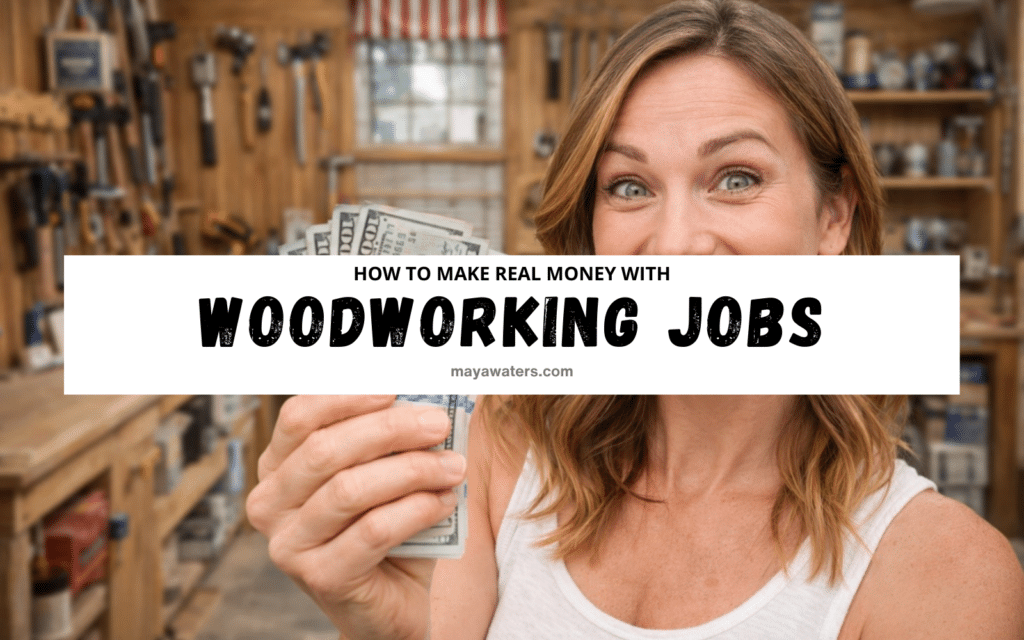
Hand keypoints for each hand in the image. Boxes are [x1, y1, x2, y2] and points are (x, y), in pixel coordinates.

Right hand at [246, 395, 465, 639]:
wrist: (392, 604)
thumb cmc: (389, 528)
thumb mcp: (388, 476)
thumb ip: (399, 441)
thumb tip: (439, 402)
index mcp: (279, 467)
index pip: (300, 416)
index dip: (346, 397)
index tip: (395, 389)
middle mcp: (271, 503)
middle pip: (326, 449)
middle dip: (391, 429)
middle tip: (439, 424)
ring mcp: (288, 544)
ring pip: (350, 489)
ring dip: (412, 470)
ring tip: (455, 467)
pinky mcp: (319, 577)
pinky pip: (373, 531)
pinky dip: (416, 509)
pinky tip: (444, 501)